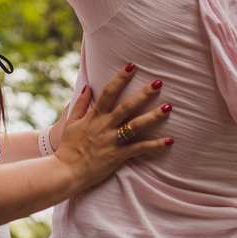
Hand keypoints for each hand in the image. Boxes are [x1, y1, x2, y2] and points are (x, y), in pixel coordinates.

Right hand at [52, 65, 172, 191]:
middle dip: (143, 93)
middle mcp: (105, 126)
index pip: (109, 92)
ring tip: (168, 107)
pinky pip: (139, 149)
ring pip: (136, 125)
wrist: (66, 171)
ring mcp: (112, 141)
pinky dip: (155, 145)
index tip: (131, 66)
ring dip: (153, 116)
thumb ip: (80, 104)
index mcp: (94, 116)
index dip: (120, 78)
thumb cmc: (68, 147)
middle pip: (127, 106)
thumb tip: (87, 86)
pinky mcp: (118, 156)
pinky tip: (170, 140)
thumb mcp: (71, 123)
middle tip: (158, 82)